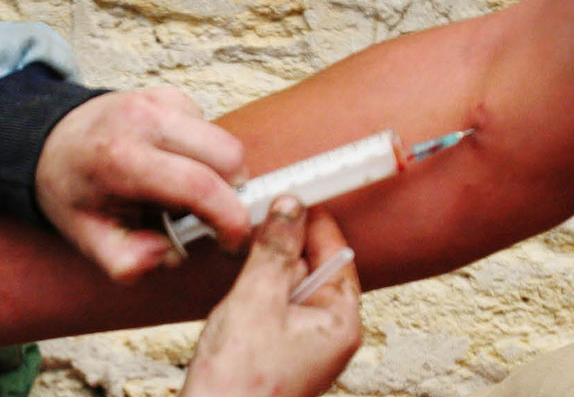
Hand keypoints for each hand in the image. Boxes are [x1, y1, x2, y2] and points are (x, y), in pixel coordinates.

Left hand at [36, 87, 250, 281]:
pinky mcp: (169, 95)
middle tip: (205, 220)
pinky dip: (203, 156)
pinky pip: (210, 129)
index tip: (232, 245)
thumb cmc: (72, 191)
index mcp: (120, 158)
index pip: (198, 185)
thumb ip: (126, 261)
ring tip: (182, 195)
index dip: (230, 221)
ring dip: (219, 176)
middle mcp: (143, 120)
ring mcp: (157, 101)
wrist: (49, 141)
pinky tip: (173, 168)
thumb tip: (169, 255)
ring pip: (224, 142)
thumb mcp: (86, 237)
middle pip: (228, 156)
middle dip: (231, 196)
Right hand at [181, 196, 361, 396]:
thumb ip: (273, 250)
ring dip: (262, 277)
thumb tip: (288, 208)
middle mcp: (328, 335)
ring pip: (286, 289)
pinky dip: (253, 300)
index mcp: (340, 322)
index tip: (293, 196)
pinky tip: (233, 309)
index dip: (314, 223)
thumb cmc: (241, 383)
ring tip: (239, 289)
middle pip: (311, 269)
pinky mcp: (278, 354)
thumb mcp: (256, 300)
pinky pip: (271, 311)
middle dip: (281, 252)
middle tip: (253, 232)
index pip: (337, 255)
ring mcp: (303, 347)